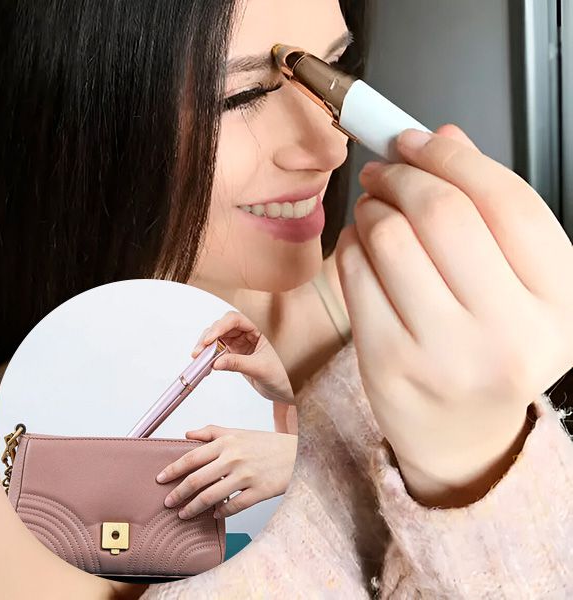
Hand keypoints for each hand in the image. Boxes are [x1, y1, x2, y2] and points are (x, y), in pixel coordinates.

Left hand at [156, 425, 296, 518]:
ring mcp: (246, 477)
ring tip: (183, 514)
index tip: (160, 478)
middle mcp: (234, 458)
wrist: (296, 454)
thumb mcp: (239, 432)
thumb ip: (212, 432)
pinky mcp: (258, 492)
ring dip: (193, 508)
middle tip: (167, 502)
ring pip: (211, 497)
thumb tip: (187, 434)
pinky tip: (214, 515)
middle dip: (178, 493)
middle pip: (197, 479)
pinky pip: (233, 507)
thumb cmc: (266, 444)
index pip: (192, 457)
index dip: (173, 470)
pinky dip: (220, 513)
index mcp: (227, 442)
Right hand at [192, 310, 293, 403]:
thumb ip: (238, 363)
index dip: (219, 327)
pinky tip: (206, 365)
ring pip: (218, 339)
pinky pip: (219, 352)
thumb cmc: (284, 376)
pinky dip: (210, 357)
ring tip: (199, 359)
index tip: (209, 340)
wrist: (287, 391)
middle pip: (223, 327)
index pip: (235, 320)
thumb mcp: (261, 369)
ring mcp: (241, 343)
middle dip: (209, 337)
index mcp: (259, 329)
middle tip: (199, 352)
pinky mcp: (235, 354)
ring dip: (206, 347)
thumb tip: (216, 362)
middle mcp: (249, 333)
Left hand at [336, 124, 572, 505]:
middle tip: (385, 170)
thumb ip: (487, 209)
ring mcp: (445, 353)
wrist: (461, 431)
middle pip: (443, 212)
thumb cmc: (488, 350)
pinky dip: (351, 245)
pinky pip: (355, 274)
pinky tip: (361, 248)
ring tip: (374, 212)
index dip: (452, 157)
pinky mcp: (388, 363)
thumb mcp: (514, 285)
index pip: (505, 200)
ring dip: (372, 208)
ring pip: (391, 237)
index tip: (416, 139)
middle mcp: (509, 331)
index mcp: (557, 301)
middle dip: (402, 175)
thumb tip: (444, 138)